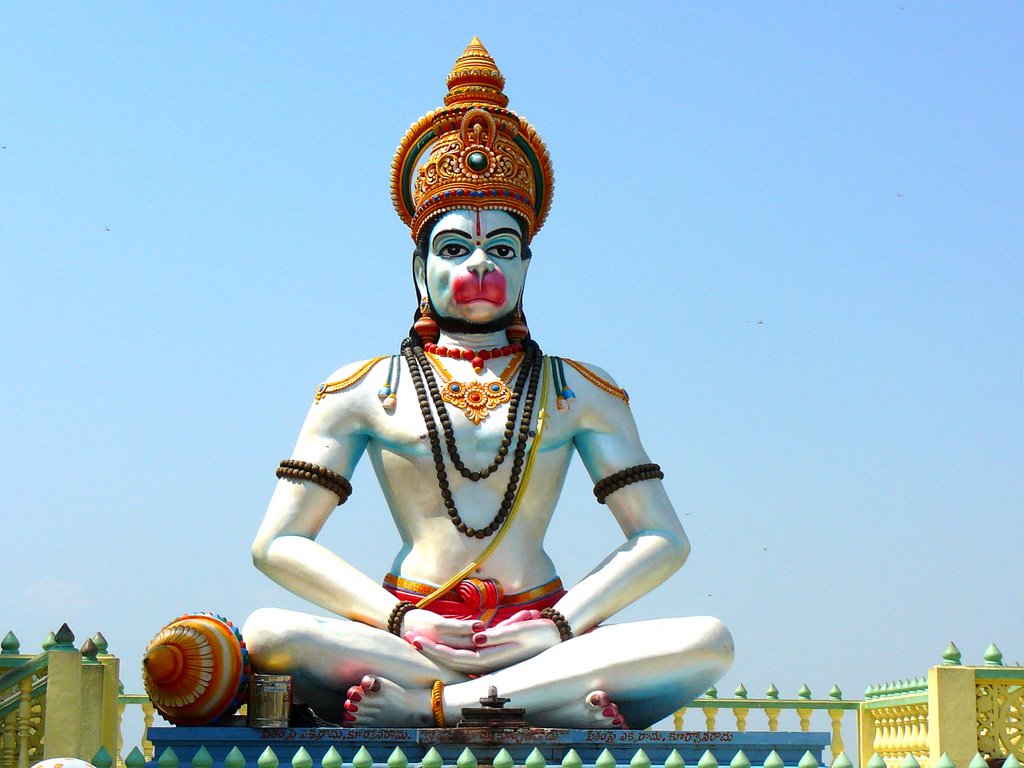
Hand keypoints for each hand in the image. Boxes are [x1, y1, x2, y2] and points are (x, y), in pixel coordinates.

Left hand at [407, 610, 559, 673]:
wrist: (557, 638)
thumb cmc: (541, 632)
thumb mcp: (521, 631)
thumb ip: (498, 636)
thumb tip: (476, 637)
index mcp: (491, 658)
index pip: (455, 657)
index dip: (434, 650)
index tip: (417, 641)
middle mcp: (487, 662)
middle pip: (452, 659)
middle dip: (430, 650)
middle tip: (409, 639)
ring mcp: (489, 660)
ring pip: (457, 658)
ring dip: (437, 650)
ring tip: (418, 640)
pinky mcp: (492, 655)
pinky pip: (466, 655)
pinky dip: (451, 649)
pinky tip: (441, 644)